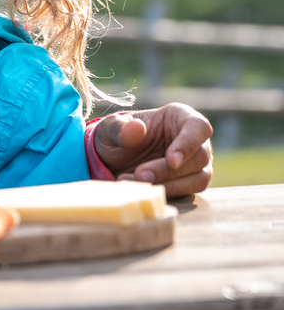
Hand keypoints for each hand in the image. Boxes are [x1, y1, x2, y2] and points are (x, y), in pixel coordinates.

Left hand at [94, 103, 213, 197]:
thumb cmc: (116, 137)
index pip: (198, 126)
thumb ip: (120, 128)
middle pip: (198, 157)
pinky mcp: (190, 183)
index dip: (188, 144)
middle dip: (168, 170)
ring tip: (136, 182)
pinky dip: (166, 193)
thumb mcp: (110, 129)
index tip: (171, 160)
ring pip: (197, 178)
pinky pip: (188, 192)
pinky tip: (143, 191)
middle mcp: (194, 140)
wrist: (112, 160)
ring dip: (168, 184)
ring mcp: (195, 163)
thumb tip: (137, 128)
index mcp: (179, 116)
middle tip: (141, 175)